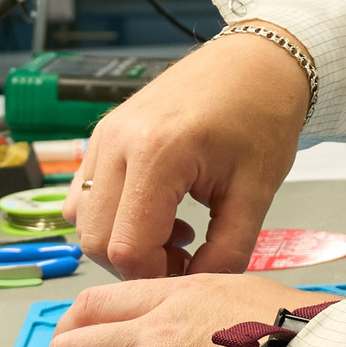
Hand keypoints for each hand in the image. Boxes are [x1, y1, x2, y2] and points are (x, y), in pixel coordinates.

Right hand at [64, 26, 309, 276]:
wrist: (257, 61)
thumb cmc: (262, 114)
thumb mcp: (256, 191)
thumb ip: (228, 250)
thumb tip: (198, 285)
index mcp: (158, 153)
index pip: (127, 247)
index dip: (155, 276)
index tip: (188, 274)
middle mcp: (119, 141)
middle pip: (95, 238)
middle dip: (135, 262)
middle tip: (182, 257)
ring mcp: (105, 134)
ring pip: (83, 218)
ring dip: (119, 239)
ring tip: (173, 231)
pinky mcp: (104, 132)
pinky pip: (85, 191)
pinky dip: (111, 214)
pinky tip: (157, 209)